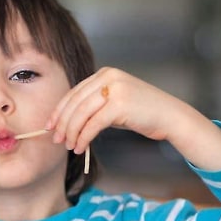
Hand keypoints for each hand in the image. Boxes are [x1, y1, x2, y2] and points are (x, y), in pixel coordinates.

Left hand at [46, 67, 191, 153]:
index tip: (50, 125)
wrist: (170, 117)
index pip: (74, 93)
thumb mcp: (114, 103)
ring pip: (81, 114)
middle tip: (56, 139)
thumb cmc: (141, 113)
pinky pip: (93, 124)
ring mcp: (115, 88)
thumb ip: (93, 105)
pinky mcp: (120, 104)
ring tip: (69, 146)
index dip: (59, 110)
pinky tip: (81, 147)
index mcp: (104, 73)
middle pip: (75, 103)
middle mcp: (108, 77)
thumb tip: (65, 122)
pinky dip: (84, 137)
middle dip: (62, 123)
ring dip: (72, 133)